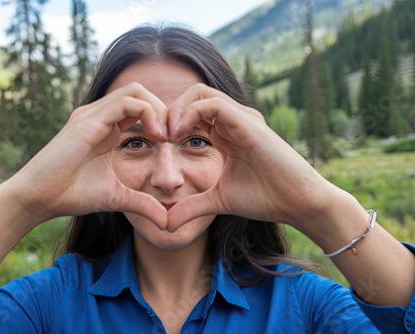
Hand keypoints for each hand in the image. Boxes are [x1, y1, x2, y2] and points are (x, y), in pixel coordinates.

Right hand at [3, 83, 168, 228]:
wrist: (37, 198)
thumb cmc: (71, 195)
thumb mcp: (117, 197)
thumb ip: (142, 203)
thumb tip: (166, 221)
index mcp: (107, 128)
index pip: (141, 107)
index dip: (162, 120)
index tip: (174, 143)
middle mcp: (100, 116)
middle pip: (141, 93)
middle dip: (164, 110)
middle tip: (175, 136)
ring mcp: (93, 115)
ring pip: (136, 91)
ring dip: (158, 109)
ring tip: (166, 136)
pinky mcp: (88, 120)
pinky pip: (126, 102)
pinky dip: (147, 113)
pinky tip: (156, 136)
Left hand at [166, 83, 336, 230]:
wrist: (297, 203)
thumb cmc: (265, 198)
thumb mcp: (217, 201)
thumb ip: (192, 207)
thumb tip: (166, 224)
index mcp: (225, 133)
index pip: (191, 112)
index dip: (169, 122)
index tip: (155, 143)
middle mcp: (232, 121)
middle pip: (192, 96)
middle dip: (169, 111)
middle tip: (156, 135)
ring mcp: (241, 119)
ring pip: (200, 94)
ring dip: (176, 110)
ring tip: (165, 134)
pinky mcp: (248, 123)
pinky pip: (213, 104)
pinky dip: (190, 112)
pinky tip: (178, 133)